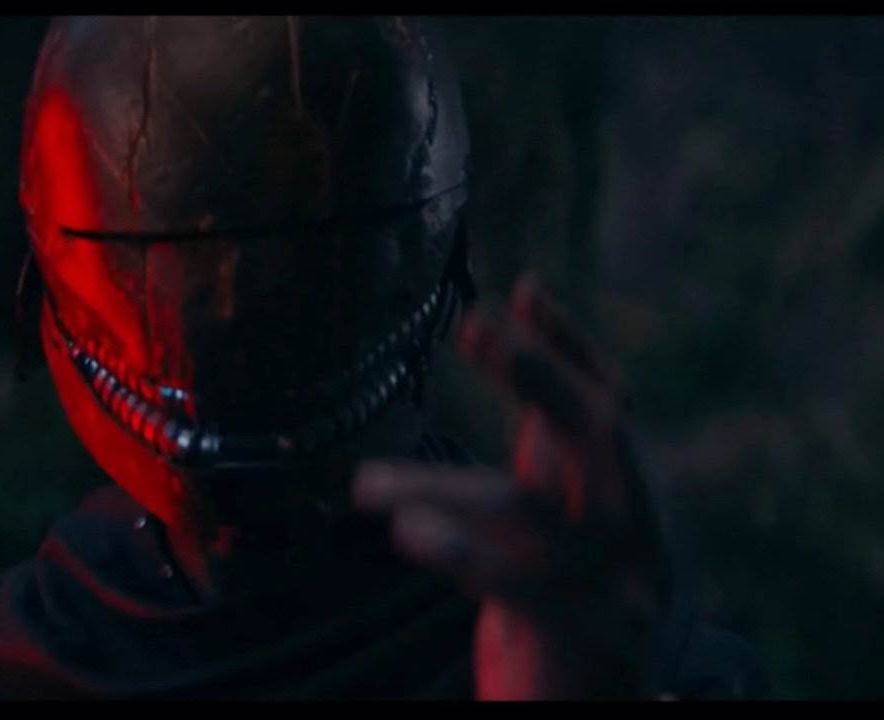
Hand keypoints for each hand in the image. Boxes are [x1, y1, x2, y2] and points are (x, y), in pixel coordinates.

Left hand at [353, 271, 671, 698]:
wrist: (589, 707)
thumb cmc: (563, 607)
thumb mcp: (562, 517)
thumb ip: (550, 450)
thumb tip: (517, 349)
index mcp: (633, 494)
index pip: (614, 400)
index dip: (572, 344)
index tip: (523, 289)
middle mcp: (639, 527)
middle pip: (600, 430)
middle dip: (538, 372)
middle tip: (472, 327)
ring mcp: (619, 581)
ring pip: (525, 508)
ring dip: (436, 488)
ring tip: (365, 486)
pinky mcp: (584, 630)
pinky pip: (515, 578)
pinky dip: (458, 550)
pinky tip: (406, 529)